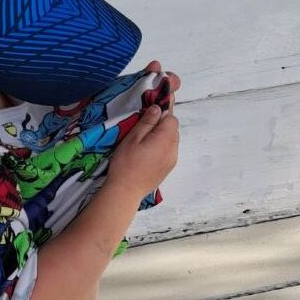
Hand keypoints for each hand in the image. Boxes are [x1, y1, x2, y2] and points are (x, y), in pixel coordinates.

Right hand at [107, 60, 180, 198]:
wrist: (126, 191)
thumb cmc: (126, 163)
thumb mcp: (133, 138)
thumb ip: (147, 121)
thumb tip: (158, 108)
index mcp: (165, 138)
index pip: (171, 117)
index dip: (162, 112)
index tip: (150, 111)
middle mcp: (173, 149)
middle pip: (173, 128)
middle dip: (161, 124)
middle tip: (143, 125)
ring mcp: (172, 160)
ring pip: (171, 140)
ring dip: (161, 136)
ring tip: (143, 141)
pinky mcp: (167, 168)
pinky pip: (168, 151)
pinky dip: (160, 147)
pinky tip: (146, 152)